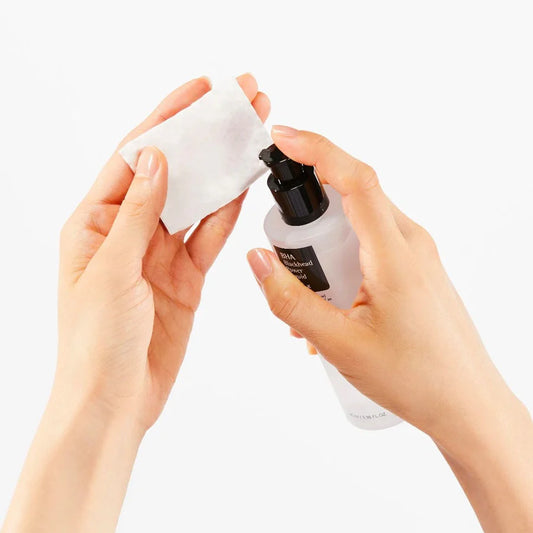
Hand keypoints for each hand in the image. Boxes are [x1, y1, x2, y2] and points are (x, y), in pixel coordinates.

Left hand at [56, 74, 269, 431]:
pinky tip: (243, 188)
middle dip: (203, 139)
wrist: (115, 401)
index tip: (198, 91)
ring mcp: (160, 255)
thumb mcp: (111, 271)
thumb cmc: (94, 344)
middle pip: (171, 174)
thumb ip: (139, 214)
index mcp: (96, 224)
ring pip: (195, 202)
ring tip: (249, 140)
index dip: (167, 121)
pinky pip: (208, 238)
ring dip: (221, 173)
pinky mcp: (185, 278)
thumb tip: (156, 158)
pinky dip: (226, 214)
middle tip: (238, 106)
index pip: (136, 158)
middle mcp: (128, 233)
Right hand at [247, 126, 532, 531]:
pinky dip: (341, 263)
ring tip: (312, 301)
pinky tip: (332, 307)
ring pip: (357, 225)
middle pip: (350, 199)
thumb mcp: (339, 344)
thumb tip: (257, 259)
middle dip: (309, 218)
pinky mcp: (414, 268)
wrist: (467, 405)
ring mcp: (415, 255)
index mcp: (395, 255)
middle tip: (288, 260)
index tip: (282, 136)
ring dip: (324, 249)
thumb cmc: (416, 378)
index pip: (355, 179)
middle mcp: (410, 243)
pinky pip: (370, 246)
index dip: (316, 149)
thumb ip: (290, 299)